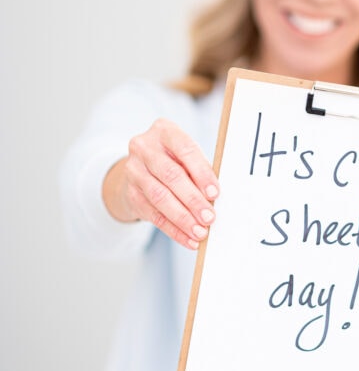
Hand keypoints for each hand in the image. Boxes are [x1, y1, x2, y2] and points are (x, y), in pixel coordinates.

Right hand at [102, 118, 219, 249]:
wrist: (140, 169)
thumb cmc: (173, 160)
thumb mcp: (186, 156)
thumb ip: (199, 171)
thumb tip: (214, 198)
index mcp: (164, 131)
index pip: (185, 149)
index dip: (201, 173)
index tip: (215, 193)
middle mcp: (144, 147)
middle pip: (171, 175)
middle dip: (192, 200)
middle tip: (209, 217)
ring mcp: (133, 170)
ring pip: (160, 197)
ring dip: (183, 218)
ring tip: (200, 232)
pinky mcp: (131, 193)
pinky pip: (154, 215)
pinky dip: (173, 229)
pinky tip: (187, 239)